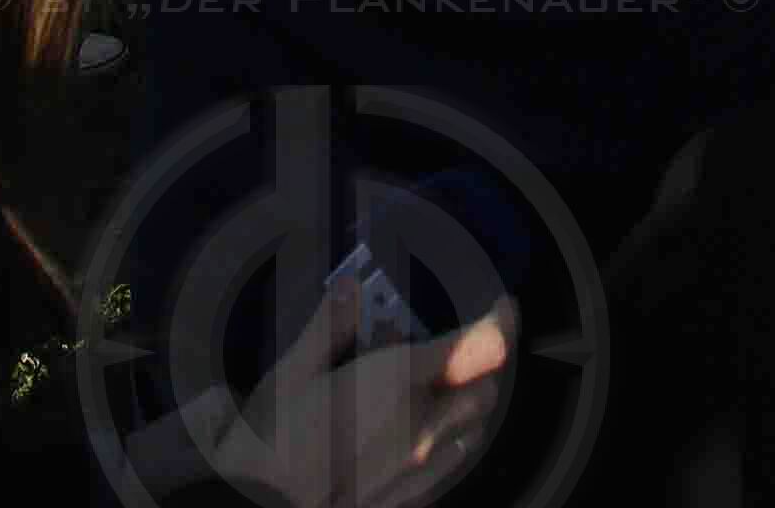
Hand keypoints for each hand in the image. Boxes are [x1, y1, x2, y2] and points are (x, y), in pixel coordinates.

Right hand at [206, 287, 515, 507]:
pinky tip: (416, 438)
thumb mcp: (290, 374)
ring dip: (464, 405)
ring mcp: (417, 472)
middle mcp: (421, 428)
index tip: (503, 305)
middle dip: (478, 366)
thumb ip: (329, 327)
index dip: (500, 322)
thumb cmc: (270, 444)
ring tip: (434, 391)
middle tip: (455, 349)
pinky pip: (448, 467)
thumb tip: (352, 287)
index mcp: (397, 385)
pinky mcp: (408, 502)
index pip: (479, 348)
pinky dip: (447, 443)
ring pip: (470, 431)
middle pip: (482, 391)